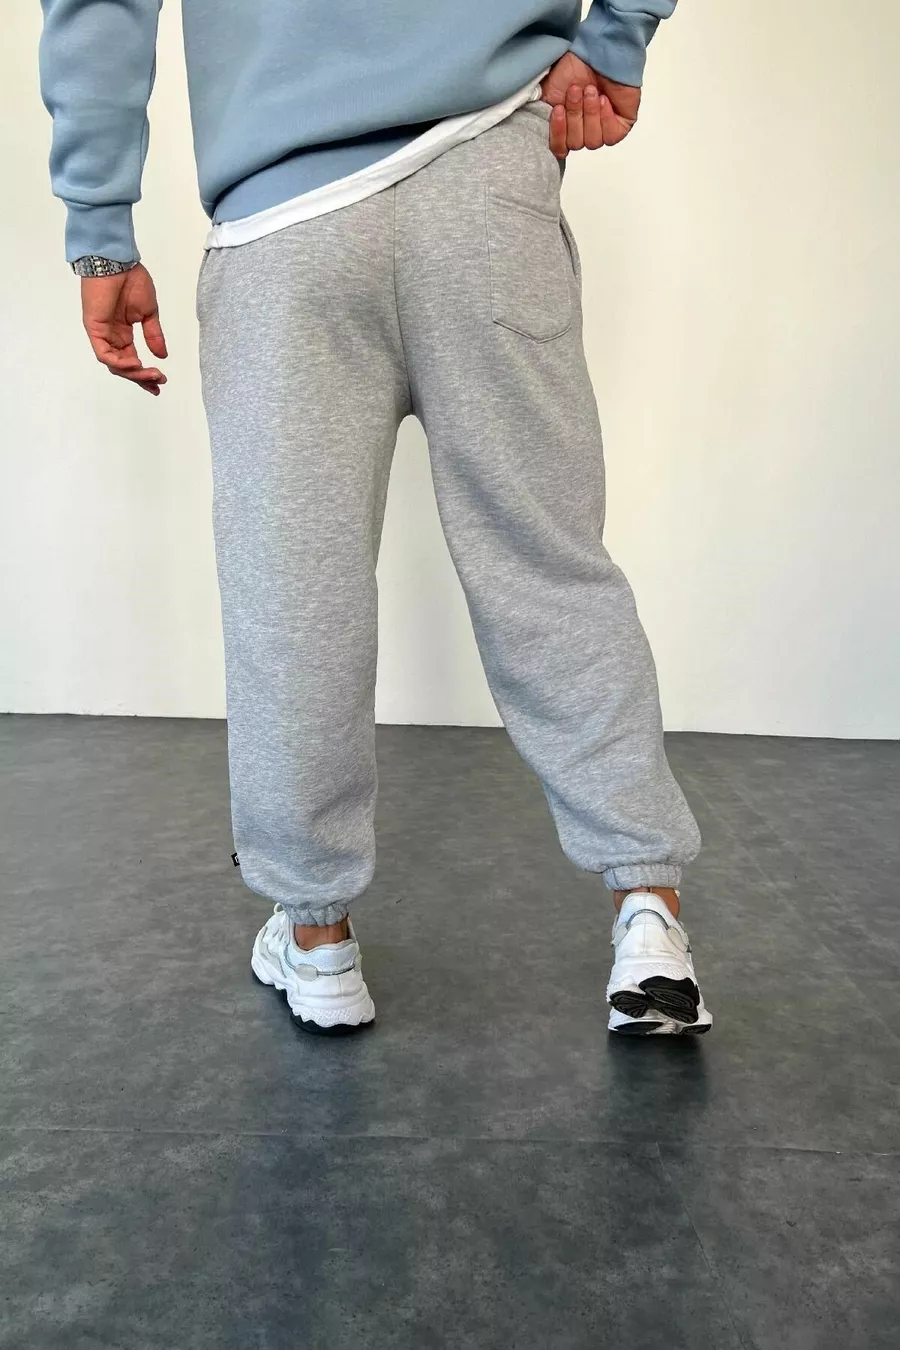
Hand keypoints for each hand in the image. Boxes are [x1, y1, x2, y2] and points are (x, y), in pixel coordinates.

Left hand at [81, 264, 167, 395]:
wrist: (117, 262)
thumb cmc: (131, 280)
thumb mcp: (148, 313)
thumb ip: (153, 335)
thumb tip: (162, 355)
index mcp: (122, 333)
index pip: (131, 360)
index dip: (145, 374)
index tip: (161, 382)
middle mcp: (111, 337)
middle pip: (123, 367)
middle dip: (141, 378)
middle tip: (158, 384)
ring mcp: (101, 334)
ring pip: (114, 364)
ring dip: (133, 373)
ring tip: (151, 374)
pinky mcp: (94, 329)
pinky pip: (104, 354)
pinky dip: (119, 363)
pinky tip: (136, 364)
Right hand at [541, 52, 640, 158]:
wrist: (597, 51)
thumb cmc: (573, 68)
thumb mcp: (548, 94)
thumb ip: (541, 117)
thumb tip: (538, 133)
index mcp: (564, 128)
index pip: (559, 149)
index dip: (558, 133)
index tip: (558, 109)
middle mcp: (583, 132)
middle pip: (576, 143)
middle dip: (575, 115)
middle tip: (577, 90)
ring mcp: (602, 130)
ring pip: (592, 141)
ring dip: (590, 114)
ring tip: (591, 90)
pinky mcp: (620, 126)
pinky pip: (610, 137)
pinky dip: (606, 118)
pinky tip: (604, 100)